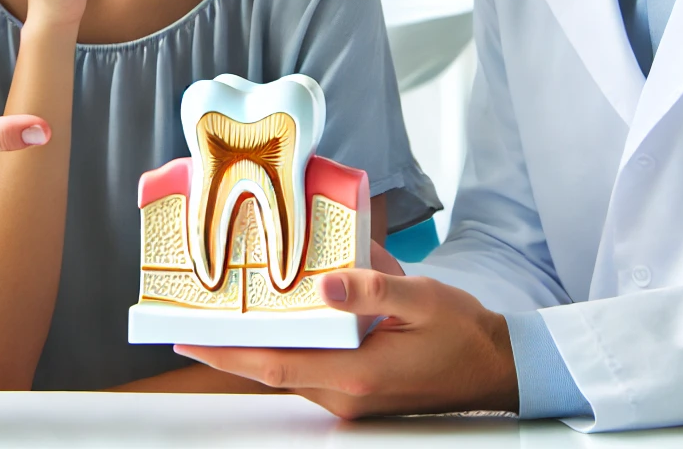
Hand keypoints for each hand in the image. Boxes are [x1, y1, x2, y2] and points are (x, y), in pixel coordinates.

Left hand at [174, 270, 518, 418]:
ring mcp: (351, 401)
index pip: (275, 364)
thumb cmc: (462, 332)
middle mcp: (346, 395)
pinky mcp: (356, 395)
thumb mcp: (424, 298)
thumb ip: (374, 288)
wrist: (496, 369)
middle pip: (271, 370)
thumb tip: (324, 283)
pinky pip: (308, 372)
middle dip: (229, 346)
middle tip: (191, 315)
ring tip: (223, 313)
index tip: (186, 335)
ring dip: (256, 347)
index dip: (226, 351)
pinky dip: (286, 349)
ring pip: (288, 372)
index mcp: (357, 373)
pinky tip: (277, 321)